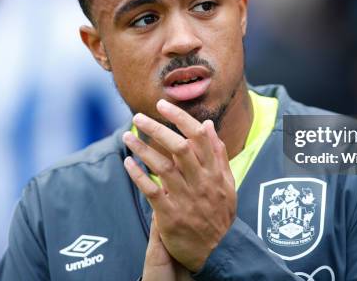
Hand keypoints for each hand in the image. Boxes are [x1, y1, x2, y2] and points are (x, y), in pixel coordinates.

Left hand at [123, 99, 235, 271]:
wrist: (218, 251)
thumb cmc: (220, 213)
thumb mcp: (228, 183)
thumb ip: (218, 153)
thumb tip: (207, 125)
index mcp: (215, 171)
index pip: (199, 136)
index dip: (180, 118)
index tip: (163, 105)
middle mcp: (201, 182)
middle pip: (179, 147)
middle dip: (157, 128)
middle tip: (139, 117)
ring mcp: (186, 198)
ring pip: (163, 167)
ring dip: (143, 149)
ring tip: (127, 136)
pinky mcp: (170, 215)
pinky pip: (151, 191)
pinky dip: (138, 175)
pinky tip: (128, 163)